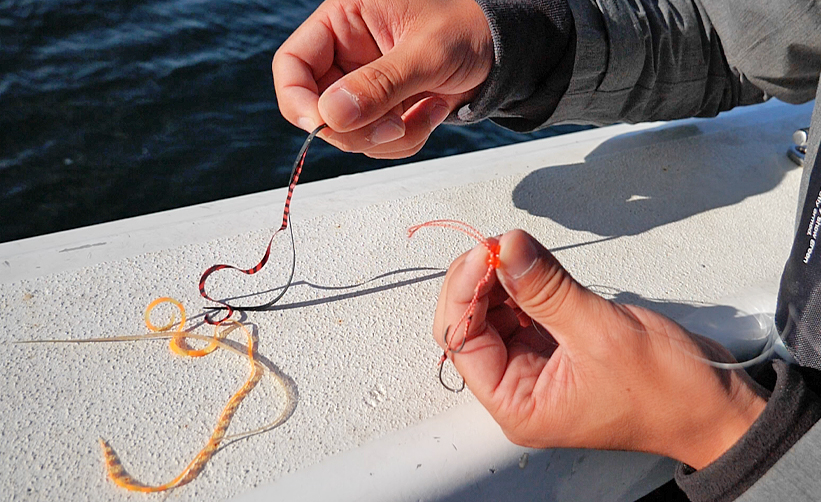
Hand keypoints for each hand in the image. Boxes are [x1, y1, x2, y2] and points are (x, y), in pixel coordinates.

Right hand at [272, 0, 492, 158]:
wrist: (503, 49)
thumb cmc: (470, 28)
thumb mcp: (428, 51)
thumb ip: (380, 83)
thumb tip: (332, 116)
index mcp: (344, 20)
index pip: (293, 64)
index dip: (299, 100)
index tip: (325, 125)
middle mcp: (346, 55)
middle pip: (319, 110)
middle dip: (358, 129)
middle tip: (396, 127)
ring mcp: (364, 86)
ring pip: (350, 134)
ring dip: (390, 138)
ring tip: (431, 108)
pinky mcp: (383, 110)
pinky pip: (377, 143)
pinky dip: (407, 139)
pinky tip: (434, 110)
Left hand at [434, 230, 767, 468]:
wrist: (713, 404)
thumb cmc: (667, 392)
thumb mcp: (601, 332)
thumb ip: (546, 287)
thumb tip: (508, 247)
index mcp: (518, 403)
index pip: (462, 341)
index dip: (465, 292)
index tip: (485, 251)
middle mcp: (518, 388)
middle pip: (470, 324)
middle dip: (479, 281)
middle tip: (502, 245)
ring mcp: (534, 366)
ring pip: (493, 312)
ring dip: (500, 278)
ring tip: (519, 251)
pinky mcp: (553, 346)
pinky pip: (522, 309)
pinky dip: (523, 284)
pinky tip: (532, 266)